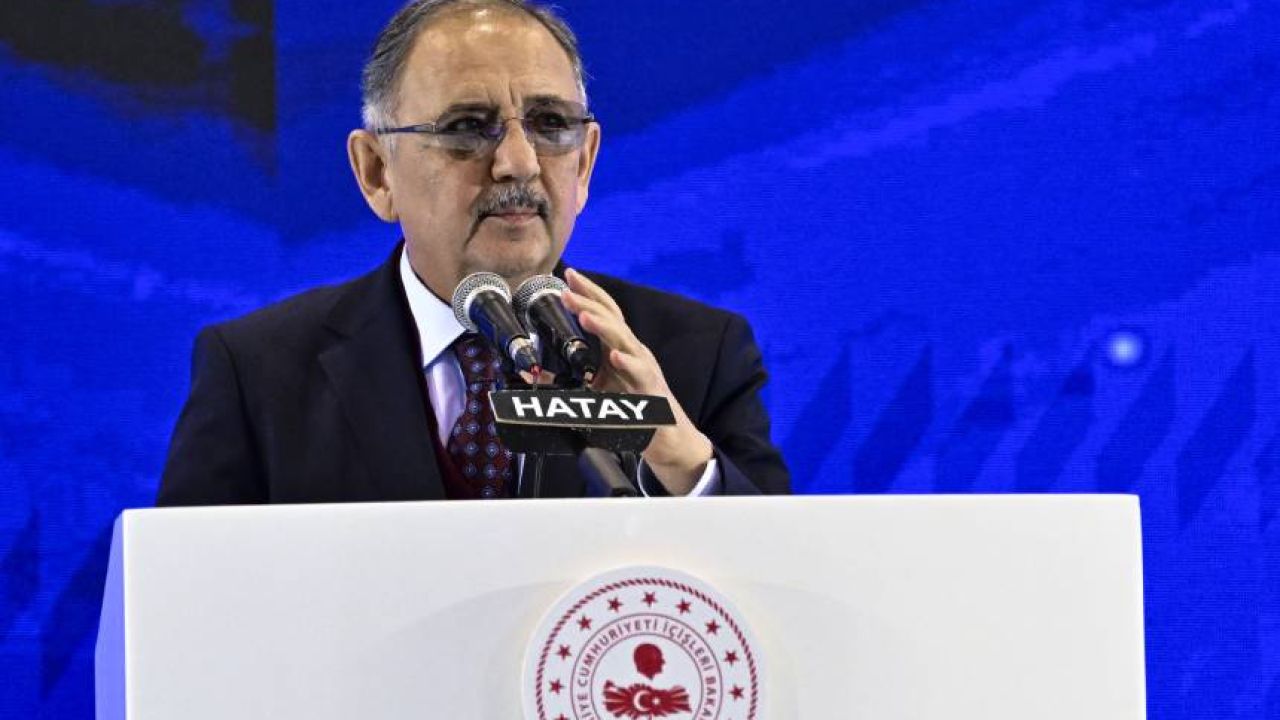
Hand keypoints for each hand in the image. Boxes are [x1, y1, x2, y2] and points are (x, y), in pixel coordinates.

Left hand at [561, 269, 713, 493]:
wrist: (667, 437)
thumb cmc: (633, 410)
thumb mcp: (594, 392)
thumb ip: (568, 380)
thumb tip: (533, 375)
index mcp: (620, 347)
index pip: (605, 312)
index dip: (588, 291)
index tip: (568, 274)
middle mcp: (633, 351)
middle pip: (612, 319)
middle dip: (589, 301)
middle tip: (567, 288)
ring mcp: (644, 369)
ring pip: (624, 341)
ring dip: (604, 327)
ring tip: (583, 315)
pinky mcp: (651, 392)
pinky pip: (640, 374)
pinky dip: (628, 363)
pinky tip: (615, 356)